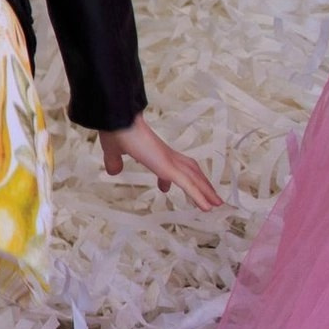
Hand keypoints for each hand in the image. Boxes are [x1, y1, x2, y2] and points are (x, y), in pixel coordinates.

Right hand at [100, 115, 222, 210]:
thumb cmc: (117, 132)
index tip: (165, 188)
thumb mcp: (113, 150)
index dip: (172, 177)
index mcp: (155, 152)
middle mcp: (166, 155)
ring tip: (215, 204)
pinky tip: (206, 207)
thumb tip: (113, 170)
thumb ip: (114, 161)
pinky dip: (199, 196)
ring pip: (194, 178)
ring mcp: (169, 161)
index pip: (170, 165)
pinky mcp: (168, 167)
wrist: (119, 121)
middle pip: (190, 171)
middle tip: (208, 197)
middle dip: (200, 183)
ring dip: (206, 191)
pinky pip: (187, 184)